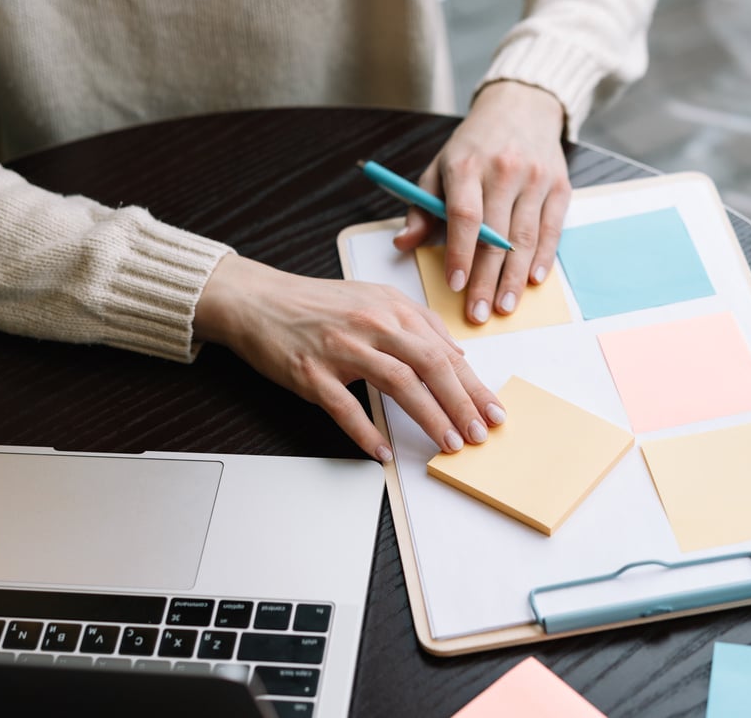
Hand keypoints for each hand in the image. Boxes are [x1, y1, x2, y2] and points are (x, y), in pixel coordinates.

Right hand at [194, 254, 506, 461]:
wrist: (259, 301)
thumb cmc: (317, 304)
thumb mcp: (373, 300)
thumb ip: (418, 323)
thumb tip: (456, 353)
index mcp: (391, 308)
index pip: (444, 350)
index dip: (473, 385)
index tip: (491, 410)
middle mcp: (371, 325)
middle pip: (430, 366)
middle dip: (461, 404)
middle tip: (477, 433)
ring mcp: (341, 349)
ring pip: (398, 385)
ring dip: (429, 418)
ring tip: (447, 444)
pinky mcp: (312, 373)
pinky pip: (345, 408)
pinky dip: (367, 433)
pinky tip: (383, 452)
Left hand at [393, 80, 570, 323]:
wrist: (521, 107)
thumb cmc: (473, 146)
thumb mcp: (439, 168)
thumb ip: (421, 207)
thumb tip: (402, 244)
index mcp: (467, 166)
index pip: (464, 216)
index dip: (459, 253)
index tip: (455, 285)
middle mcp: (504, 171)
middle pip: (495, 235)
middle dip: (486, 279)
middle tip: (479, 313)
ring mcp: (535, 179)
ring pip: (525, 237)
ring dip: (514, 277)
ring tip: (504, 306)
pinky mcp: (560, 186)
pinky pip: (551, 229)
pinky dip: (543, 257)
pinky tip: (532, 280)